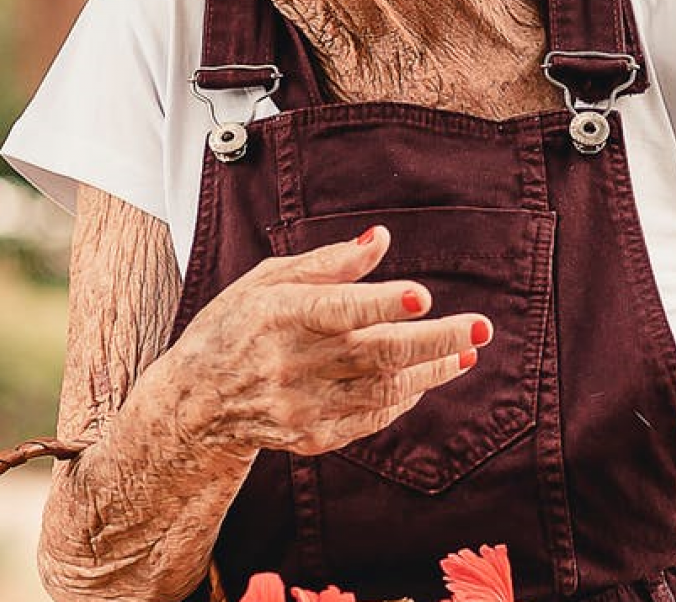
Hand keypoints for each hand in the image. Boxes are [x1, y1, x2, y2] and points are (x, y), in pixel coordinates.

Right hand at [169, 226, 490, 457]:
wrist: (195, 401)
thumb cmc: (236, 324)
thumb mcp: (269, 279)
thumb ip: (330, 263)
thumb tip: (382, 239)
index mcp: (279, 315)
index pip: (337, 310)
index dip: (380, 304)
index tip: (422, 295)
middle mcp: (291, 363)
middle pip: (374, 354)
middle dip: (434, 341)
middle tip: (480, 328)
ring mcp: (302, 405)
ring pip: (383, 389)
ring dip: (431, 370)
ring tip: (466, 351)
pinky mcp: (311, 436)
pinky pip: (370, 417)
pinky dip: (402, 397)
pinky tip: (425, 378)